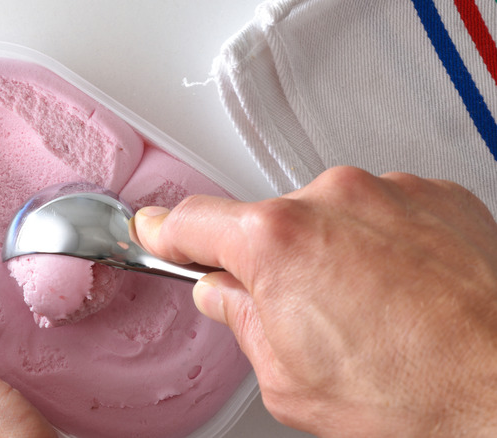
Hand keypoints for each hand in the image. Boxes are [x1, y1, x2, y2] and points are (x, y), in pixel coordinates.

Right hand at [133, 166, 496, 437]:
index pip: (193, 220)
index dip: (168, 234)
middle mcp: (331, 199)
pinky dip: (380, 243)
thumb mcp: (288, 380)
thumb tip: (224, 296)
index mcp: (276, 241)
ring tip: (369, 309)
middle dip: (268, 262)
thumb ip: (240, 322)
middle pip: (265, 221)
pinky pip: (381, 211)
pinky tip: (402, 291)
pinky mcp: (434, 196)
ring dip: (330, 252)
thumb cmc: (413, 397)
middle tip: (301, 314)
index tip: (160, 234)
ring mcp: (388, 191)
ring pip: (326, 216)